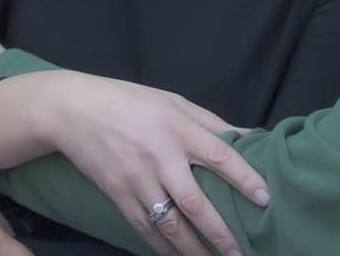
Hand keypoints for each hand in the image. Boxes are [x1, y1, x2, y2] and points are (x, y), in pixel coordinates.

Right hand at [0, 71, 267, 255]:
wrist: (73, 110)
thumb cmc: (129, 101)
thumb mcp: (171, 100)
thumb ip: (209, 121)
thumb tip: (247, 137)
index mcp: (176, 126)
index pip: (218, 154)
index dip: (244, 177)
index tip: (265, 199)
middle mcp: (159, 155)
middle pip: (195, 202)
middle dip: (220, 233)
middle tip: (241, 253)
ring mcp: (137, 179)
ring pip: (171, 225)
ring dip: (195, 250)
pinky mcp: (119, 195)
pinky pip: (146, 230)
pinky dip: (163, 249)